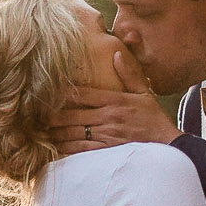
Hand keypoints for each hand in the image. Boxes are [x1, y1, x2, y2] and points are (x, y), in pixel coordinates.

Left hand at [50, 49, 179, 153]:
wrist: (168, 145)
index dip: (63, 95)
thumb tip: (116, 53)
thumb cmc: (153, 119)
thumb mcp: (144, 92)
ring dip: (56, 133)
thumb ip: (129, 73)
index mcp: (115, 100)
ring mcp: (107, 135)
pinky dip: (67, 149)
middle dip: (52, 116)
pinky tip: (56, 148)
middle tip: (37, 116)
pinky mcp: (107, 151)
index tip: (48, 94)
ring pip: (74, 133)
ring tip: (43, 132)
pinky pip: (82, 149)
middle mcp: (108, 117)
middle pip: (73, 115)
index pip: (83, 95)